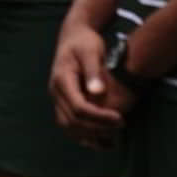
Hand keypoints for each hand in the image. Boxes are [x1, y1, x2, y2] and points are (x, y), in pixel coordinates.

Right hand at [49, 19, 124, 147]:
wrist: (73, 36)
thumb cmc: (85, 42)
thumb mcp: (91, 51)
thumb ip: (94, 71)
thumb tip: (98, 93)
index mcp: (61, 80)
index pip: (78, 107)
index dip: (99, 117)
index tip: (120, 119)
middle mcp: (55, 92)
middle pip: (72, 120)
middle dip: (97, 128)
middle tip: (121, 126)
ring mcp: (57, 98)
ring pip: (67, 126)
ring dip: (88, 136)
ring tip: (112, 140)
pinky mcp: (62, 102)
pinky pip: (69, 124)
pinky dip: (83, 135)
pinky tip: (100, 140)